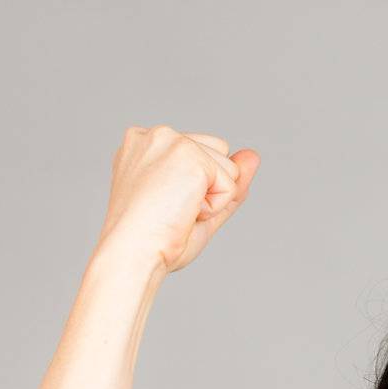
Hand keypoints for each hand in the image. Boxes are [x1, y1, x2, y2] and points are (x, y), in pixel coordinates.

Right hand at [94, 125, 259, 276]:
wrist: (134, 253)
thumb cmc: (155, 240)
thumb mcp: (197, 208)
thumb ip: (225, 182)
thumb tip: (253, 156)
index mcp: (146, 145)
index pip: (200, 153)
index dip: (197, 188)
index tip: (164, 207)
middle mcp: (155, 135)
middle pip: (219, 152)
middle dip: (209, 189)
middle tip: (172, 211)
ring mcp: (172, 140)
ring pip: (229, 168)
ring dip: (212, 200)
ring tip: (177, 211)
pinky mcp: (189, 155)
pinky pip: (230, 185)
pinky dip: (214, 207)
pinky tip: (185, 212)